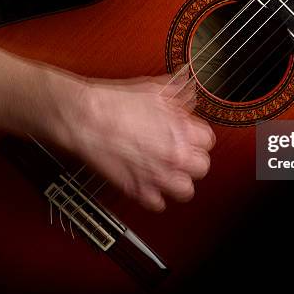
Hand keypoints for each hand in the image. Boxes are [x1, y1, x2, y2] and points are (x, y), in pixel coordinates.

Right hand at [56, 74, 214, 211]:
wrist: (85, 118)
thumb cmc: (113, 102)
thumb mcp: (152, 89)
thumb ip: (176, 93)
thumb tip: (186, 93)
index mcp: (182, 131)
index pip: (208, 141)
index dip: (197, 136)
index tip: (188, 135)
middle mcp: (174, 156)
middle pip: (201, 167)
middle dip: (191, 159)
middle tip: (180, 153)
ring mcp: (157, 176)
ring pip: (186, 191)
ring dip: (179, 182)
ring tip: (169, 172)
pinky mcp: (137, 190)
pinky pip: (157, 204)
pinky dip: (154, 197)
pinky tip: (148, 184)